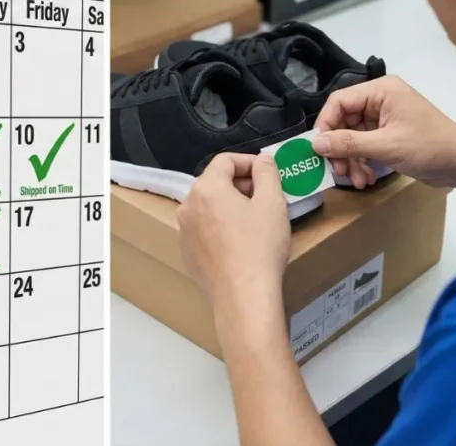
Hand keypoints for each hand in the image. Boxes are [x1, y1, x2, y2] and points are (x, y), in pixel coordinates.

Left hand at [177, 153, 290, 321]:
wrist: (243, 296)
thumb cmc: (259, 247)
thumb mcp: (272, 203)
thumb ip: (267, 173)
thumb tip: (262, 159)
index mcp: (206, 189)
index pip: (225, 161)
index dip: (249, 162)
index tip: (267, 172)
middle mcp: (188, 206)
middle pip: (215, 183)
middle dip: (240, 184)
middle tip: (266, 196)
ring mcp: (184, 231)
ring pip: (209, 207)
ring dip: (230, 206)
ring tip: (255, 220)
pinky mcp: (187, 253)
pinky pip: (204, 230)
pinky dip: (220, 227)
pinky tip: (240, 242)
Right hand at [312, 75, 455, 187]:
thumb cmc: (429, 147)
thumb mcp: (386, 146)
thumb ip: (348, 143)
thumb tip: (315, 143)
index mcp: (381, 91)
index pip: (339, 102)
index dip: (325, 125)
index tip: (319, 150)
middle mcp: (380, 100)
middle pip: (343, 121)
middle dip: (340, 149)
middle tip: (339, 172)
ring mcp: (384, 118)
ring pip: (351, 137)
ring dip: (350, 161)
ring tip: (357, 180)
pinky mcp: (388, 135)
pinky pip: (363, 146)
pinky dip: (361, 162)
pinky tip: (366, 178)